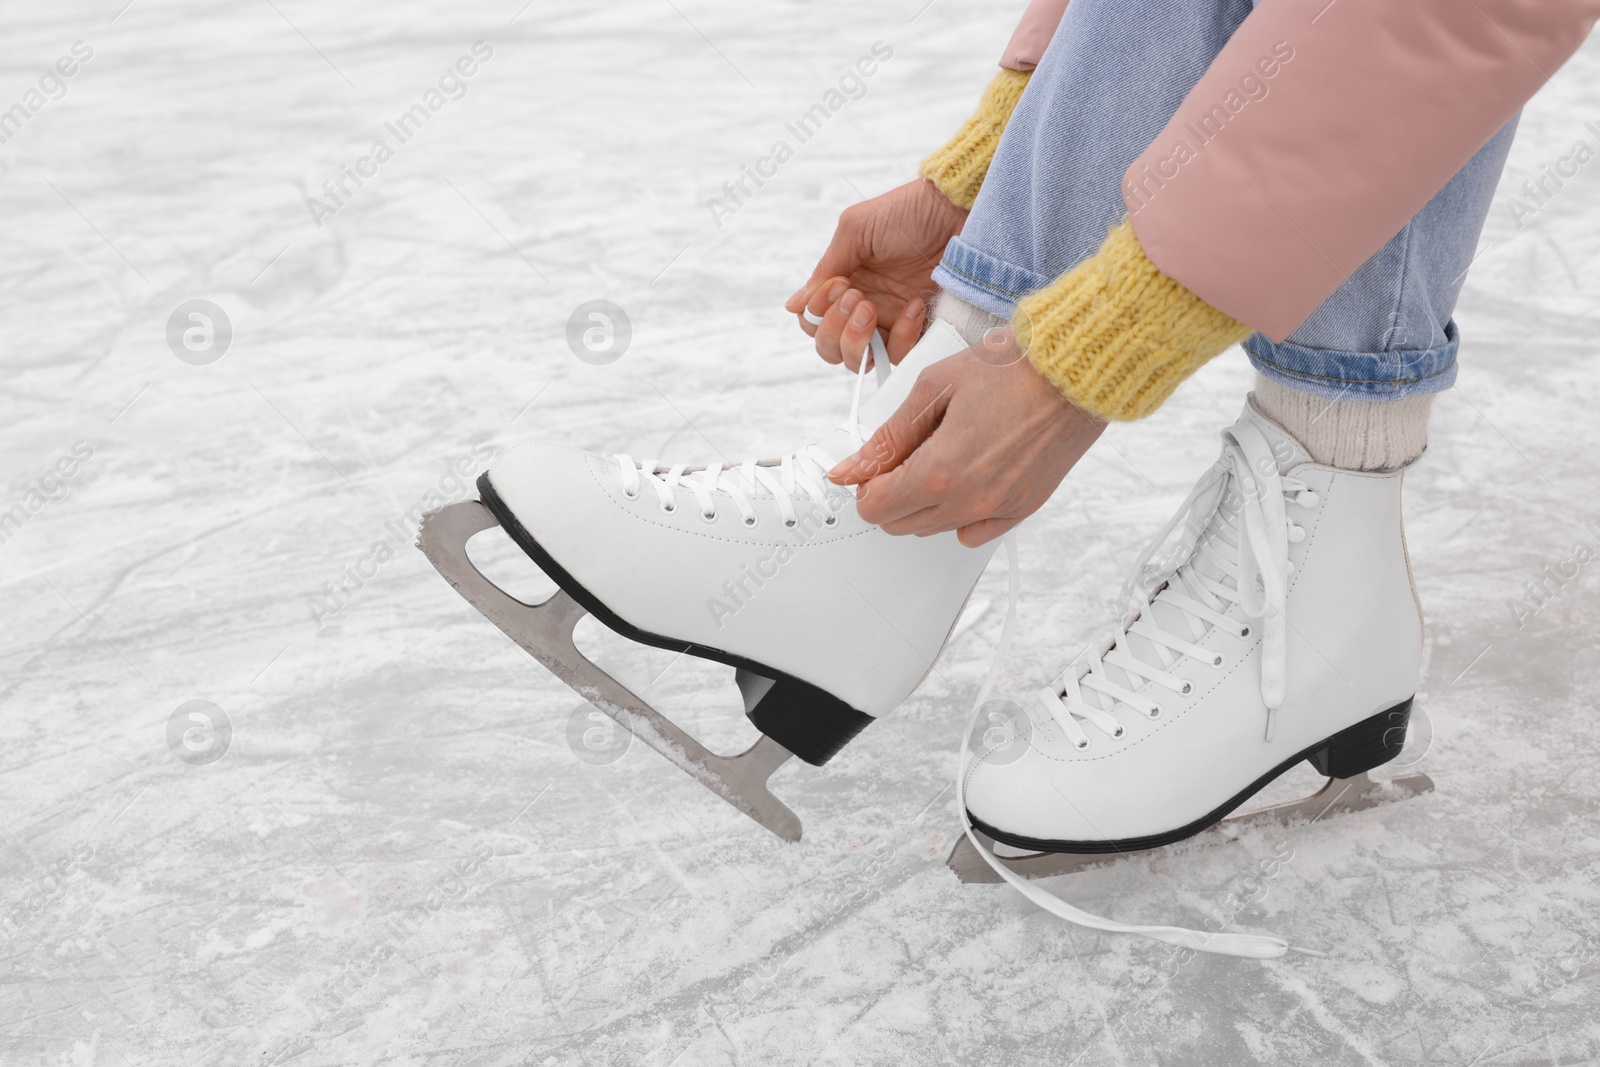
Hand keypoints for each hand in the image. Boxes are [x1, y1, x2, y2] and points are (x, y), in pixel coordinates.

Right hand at [784, 178, 967, 372]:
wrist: (955, 210)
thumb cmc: (905, 213)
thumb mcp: (856, 231)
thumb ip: (825, 270)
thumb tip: (794, 306)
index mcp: (843, 284)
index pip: (813, 323)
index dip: (819, 315)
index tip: (839, 286)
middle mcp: (862, 308)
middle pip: (831, 349)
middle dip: (836, 332)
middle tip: (858, 301)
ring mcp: (891, 323)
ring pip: (861, 361)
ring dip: (860, 340)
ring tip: (872, 308)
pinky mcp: (920, 331)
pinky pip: (900, 356)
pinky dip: (902, 336)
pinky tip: (912, 305)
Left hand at [828, 329, 1105, 546]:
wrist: (1076, 371)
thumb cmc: (1011, 368)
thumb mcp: (933, 388)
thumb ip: (888, 437)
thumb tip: (848, 471)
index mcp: (939, 472)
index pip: (874, 507)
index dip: (867, 481)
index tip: (879, 459)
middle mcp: (968, 502)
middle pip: (900, 524)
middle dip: (891, 493)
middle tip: (908, 452)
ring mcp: (998, 510)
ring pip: (934, 529)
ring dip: (924, 501)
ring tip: (945, 452)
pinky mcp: (1023, 509)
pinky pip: (973, 533)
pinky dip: (960, 513)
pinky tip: (969, 476)